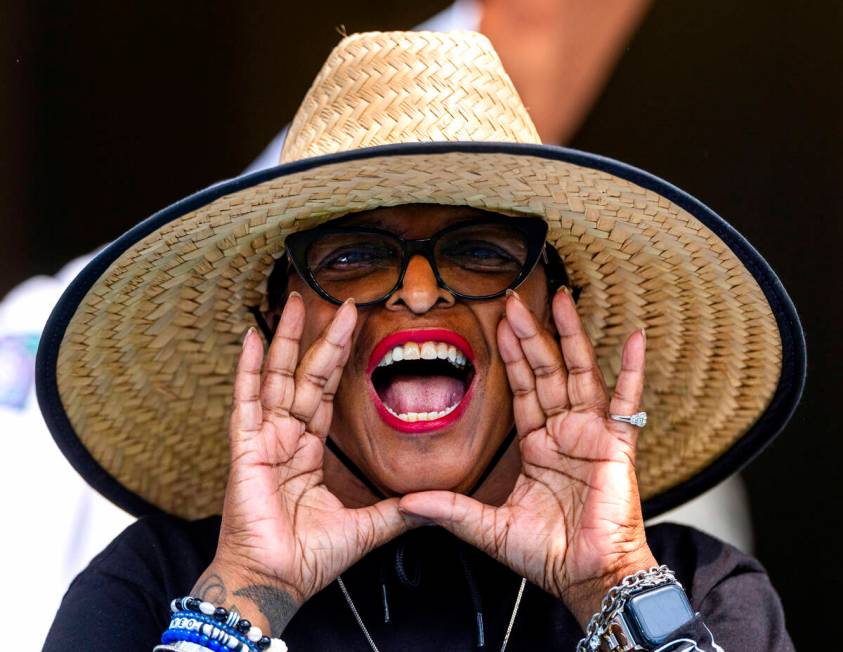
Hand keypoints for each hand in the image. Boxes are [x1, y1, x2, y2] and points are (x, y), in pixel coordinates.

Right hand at [195, 293, 413, 636]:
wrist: (276, 583)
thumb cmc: (309, 558)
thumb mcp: (366, 526)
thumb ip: (396, 510)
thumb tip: (432, 503)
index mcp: (308, 451)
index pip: (326, 393)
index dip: (340, 360)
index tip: (355, 327)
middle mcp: (285, 438)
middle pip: (306, 376)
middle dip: (323, 338)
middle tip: (340, 302)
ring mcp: (264, 439)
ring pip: (277, 378)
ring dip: (287, 340)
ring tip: (296, 303)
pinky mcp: (246, 448)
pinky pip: (247, 400)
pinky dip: (247, 368)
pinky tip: (251, 336)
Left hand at [400, 288, 656, 627]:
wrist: (587, 578)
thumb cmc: (547, 555)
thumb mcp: (489, 527)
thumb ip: (451, 509)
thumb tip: (406, 502)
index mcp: (538, 445)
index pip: (522, 389)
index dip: (510, 357)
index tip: (499, 325)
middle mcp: (565, 432)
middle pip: (545, 371)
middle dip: (530, 335)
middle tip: (514, 300)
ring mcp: (592, 434)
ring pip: (579, 373)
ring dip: (569, 335)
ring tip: (559, 300)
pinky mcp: (617, 445)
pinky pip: (626, 401)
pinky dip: (631, 369)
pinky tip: (633, 337)